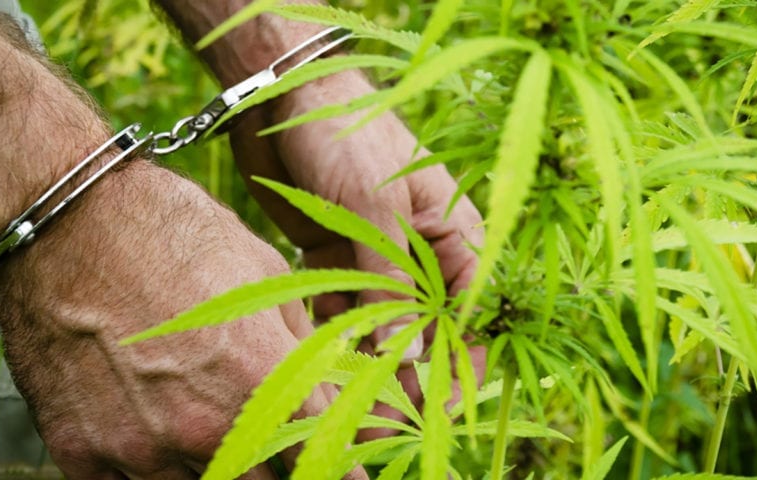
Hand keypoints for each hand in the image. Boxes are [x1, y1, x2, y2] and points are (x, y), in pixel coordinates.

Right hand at [0, 161, 366, 478]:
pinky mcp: (82, 452)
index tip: (346, 473)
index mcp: (261, 379)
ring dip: (217, 474)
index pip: (324, 456)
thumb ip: (301, 342)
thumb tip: (328, 386)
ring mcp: (140, 447)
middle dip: (277, 471)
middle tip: (276, 452)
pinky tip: (160, 446)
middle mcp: (205, 426)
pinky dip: (154, 476)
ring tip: (211, 438)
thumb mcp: (263, 269)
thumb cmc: (169, 232)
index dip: (342, 470)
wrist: (62, 221)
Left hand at [227, 70, 486, 437]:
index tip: (436, 409)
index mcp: (454, 235)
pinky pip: (341, 309)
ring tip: (347, 402)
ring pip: (381, 326)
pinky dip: (332, 334)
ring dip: (367, 362)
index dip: (458, 365)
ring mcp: (378, 257)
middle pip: (426, 329)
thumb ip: (390, 284)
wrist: (285, 95)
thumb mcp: (375, 209)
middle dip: (409, 375)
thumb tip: (405, 360)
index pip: (471, 314)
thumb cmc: (347, 136)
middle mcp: (421, 253)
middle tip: (382, 418)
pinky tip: (318, 360)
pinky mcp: (338, 258)